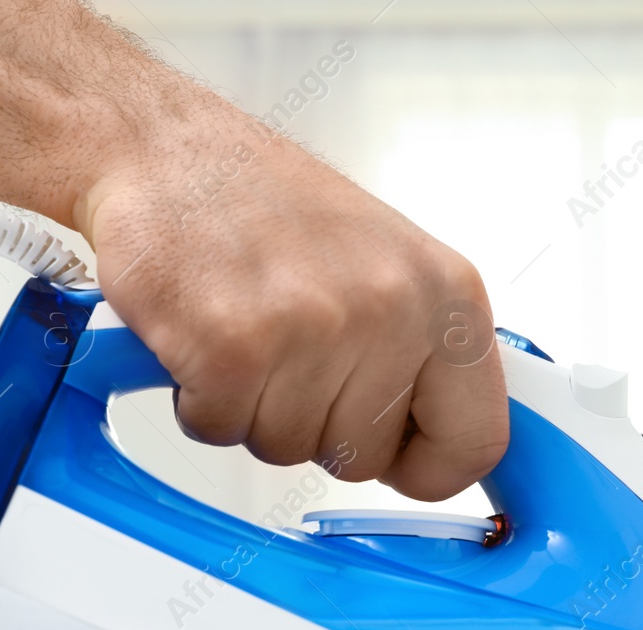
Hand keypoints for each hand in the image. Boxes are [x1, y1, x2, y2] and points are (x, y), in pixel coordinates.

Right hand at [74, 111, 508, 500]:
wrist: (166, 148)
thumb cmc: (274, 207)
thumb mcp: (392, 268)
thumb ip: (426, 357)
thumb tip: (448, 448)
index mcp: (449, 296)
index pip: (476, 442)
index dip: (428, 468)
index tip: (397, 455)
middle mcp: (392, 310)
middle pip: (365, 459)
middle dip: (316, 425)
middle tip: (288, 350)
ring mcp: (315, 329)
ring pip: (287, 449)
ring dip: (252, 408)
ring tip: (246, 329)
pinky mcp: (233, 348)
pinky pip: (219, 430)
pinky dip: (199, 398)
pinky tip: (203, 334)